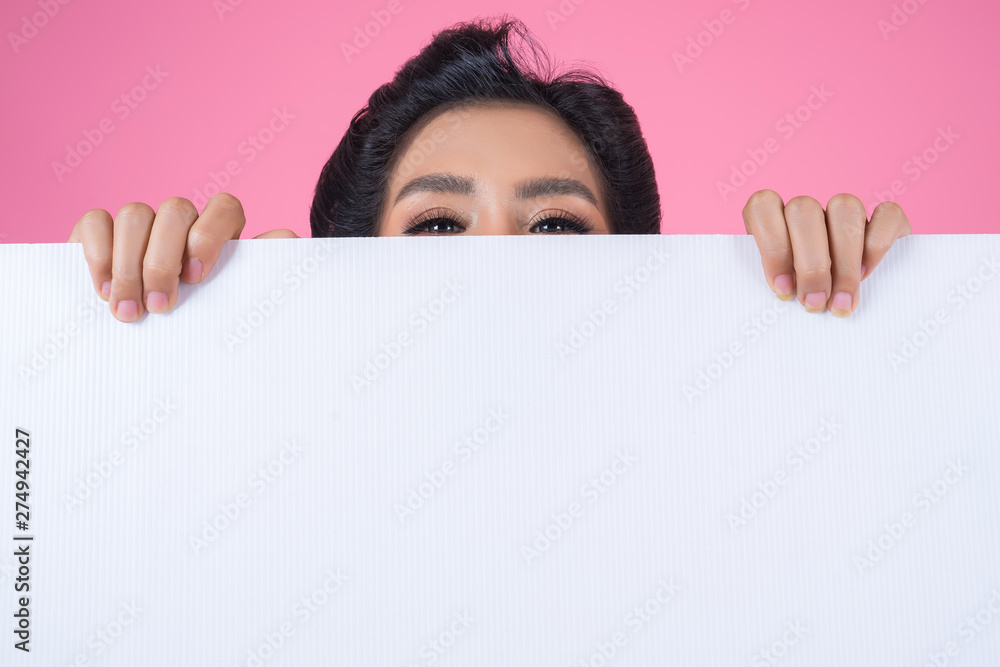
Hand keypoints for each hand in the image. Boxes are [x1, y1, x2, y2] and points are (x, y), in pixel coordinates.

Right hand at [68, 193, 298, 321]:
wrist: (162, 347)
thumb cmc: (208, 323)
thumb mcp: (237, 303)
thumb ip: (262, 275)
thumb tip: (287, 242)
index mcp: (220, 233)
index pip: (224, 207)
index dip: (209, 235)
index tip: (197, 278)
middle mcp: (181, 222)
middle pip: (174, 210)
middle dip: (163, 260)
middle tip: (159, 306)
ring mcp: (140, 224)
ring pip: (135, 214)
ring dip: (130, 266)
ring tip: (129, 313)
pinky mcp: (100, 233)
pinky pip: (95, 222)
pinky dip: (97, 255)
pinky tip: (104, 291)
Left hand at [742, 190, 911, 316]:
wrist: (853, 307)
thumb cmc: (804, 300)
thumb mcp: (785, 294)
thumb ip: (780, 287)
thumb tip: (784, 298)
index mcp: (775, 221)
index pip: (763, 206)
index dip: (772, 246)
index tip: (783, 289)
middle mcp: (810, 211)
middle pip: (804, 211)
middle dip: (810, 264)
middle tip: (815, 303)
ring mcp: (847, 212)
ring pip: (844, 208)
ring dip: (843, 260)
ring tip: (841, 301)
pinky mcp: (887, 219)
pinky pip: (886, 214)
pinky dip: (877, 245)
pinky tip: (868, 274)